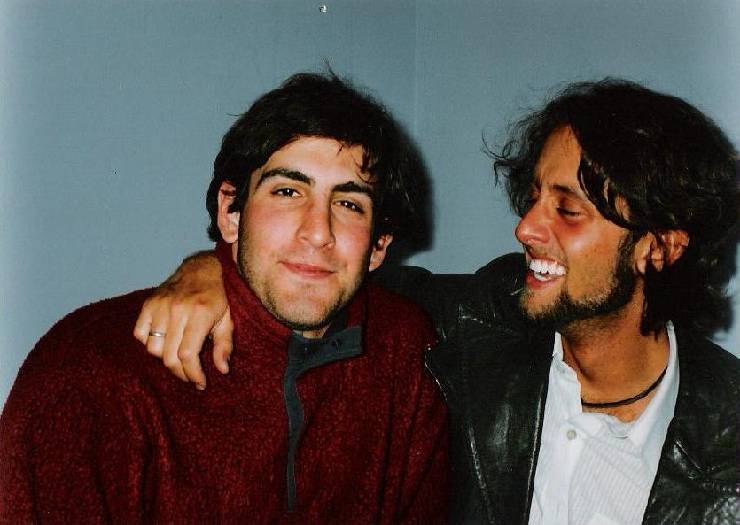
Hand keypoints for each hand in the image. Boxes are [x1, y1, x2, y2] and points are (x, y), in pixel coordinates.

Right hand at [133, 251, 231, 388]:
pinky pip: (140, 333)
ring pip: (153, 348)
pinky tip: (164, 342)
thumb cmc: (218, 296)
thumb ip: (225, 345)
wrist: (202, 268)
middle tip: (190, 376)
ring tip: (178, 359)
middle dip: (180, 372)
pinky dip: (148, 343)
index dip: (193, 374)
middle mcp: (177, 309)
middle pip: (169, 355)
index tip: (200, 383)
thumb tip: (222, 370)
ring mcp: (160, 305)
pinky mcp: (148, 303)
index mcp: (200, 313)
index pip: (188, 355)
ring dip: (165, 359)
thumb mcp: (228, 319)